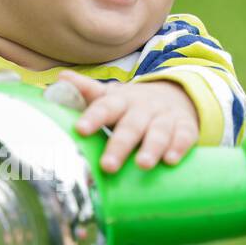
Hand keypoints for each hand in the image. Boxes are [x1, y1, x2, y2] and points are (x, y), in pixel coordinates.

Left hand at [56, 70, 199, 173]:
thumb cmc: (131, 106)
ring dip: (151, 148)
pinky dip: (179, 147)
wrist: (174, 96)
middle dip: (120, 145)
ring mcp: (165, 117)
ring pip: (158, 132)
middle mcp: (143, 108)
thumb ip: (86, 92)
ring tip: (142, 165)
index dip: (93, 117)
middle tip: (108, 166)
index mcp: (120, 101)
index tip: (80, 130)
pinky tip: (171, 161)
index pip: (105, 107)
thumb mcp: (110, 98)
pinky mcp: (185, 127)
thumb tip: (60, 79)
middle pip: (131, 125)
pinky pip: (185, 136)